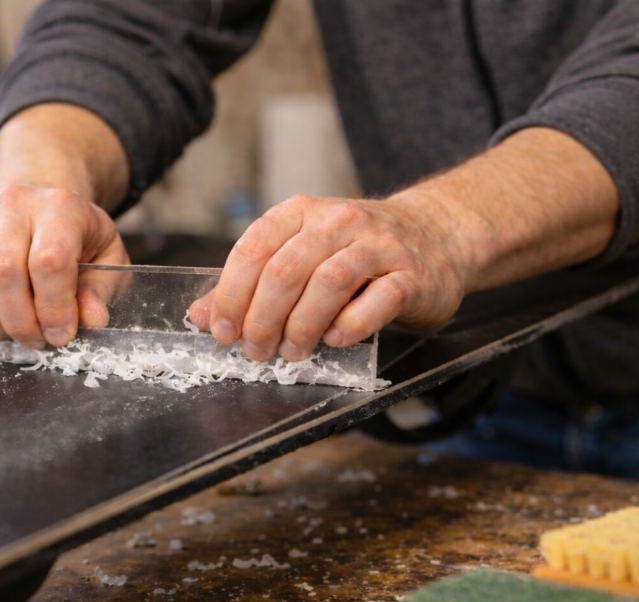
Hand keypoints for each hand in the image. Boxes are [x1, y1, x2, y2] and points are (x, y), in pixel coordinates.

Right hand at [0, 185, 129, 348]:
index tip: (61, 334)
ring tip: (11, 329)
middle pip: (1, 273)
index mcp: (59, 206)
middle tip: (35, 339)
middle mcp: (10, 203)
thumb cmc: (74, 241)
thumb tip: (91, 319)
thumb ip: (100, 291)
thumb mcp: (106, 261)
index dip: (55, 309)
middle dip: (20, 323)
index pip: (49, 261)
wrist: (36, 211)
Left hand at [188, 193, 473, 360]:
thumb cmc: (356, 253)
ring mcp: (378, 246)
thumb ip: (251, 284)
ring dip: (302, 326)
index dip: (230, 294)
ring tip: (293, 351)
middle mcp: (339, 222)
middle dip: (263, 319)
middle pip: (286, 270)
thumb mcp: (300, 256)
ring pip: (329, 283)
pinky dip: (350, 326)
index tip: (223, 330)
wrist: (437, 236)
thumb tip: (201, 316)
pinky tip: (335, 339)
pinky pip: (377, 301)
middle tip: (257, 350)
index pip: (254, 248)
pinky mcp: (411, 275)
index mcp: (301, 213)